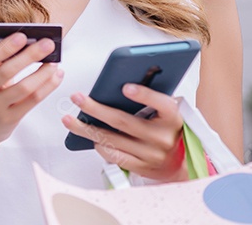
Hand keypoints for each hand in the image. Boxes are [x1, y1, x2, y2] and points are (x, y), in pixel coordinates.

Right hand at [0, 33, 65, 146]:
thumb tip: (26, 41)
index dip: (4, 48)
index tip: (22, 36)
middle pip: (6, 72)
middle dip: (29, 55)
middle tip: (47, 44)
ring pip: (23, 87)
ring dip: (42, 72)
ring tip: (54, 61)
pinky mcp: (9, 119)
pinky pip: (32, 100)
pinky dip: (47, 86)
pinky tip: (55, 75)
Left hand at [61, 84, 187, 181]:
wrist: (182, 162)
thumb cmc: (168, 128)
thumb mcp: (167, 111)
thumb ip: (151, 98)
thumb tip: (119, 84)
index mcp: (172, 118)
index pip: (161, 103)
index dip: (143, 95)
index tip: (125, 86)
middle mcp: (162, 137)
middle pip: (123, 121)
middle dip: (96, 108)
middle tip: (77, 97)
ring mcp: (151, 154)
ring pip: (113, 140)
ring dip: (87, 130)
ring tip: (69, 119)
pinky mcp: (141, 167)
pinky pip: (115, 156)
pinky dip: (100, 146)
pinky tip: (88, 137)